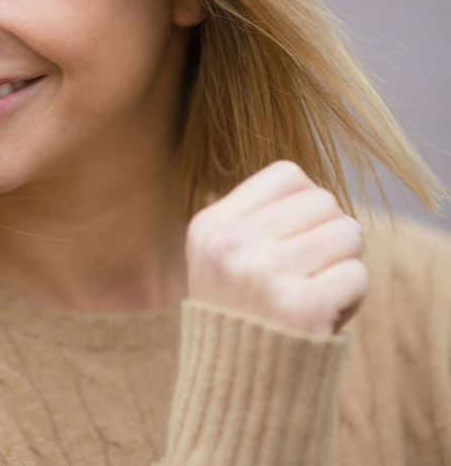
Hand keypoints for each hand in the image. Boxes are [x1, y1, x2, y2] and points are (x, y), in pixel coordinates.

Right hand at [185, 160, 368, 334]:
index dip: (304, 204)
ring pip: (348, 233)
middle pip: (323, 200)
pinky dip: (352, 297)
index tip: (292, 238)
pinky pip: (358, 275)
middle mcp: (229, 245)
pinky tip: (322, 316)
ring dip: (344, 264)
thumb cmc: (242, 313)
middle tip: (306, 271)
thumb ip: (262, 217)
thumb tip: (331, 204)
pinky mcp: (300, 307)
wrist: (237, 391)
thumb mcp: (223, 256)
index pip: (287, 175)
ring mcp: (263, 274)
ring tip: (313, 292)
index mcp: (209, 226)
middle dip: (329, 233)